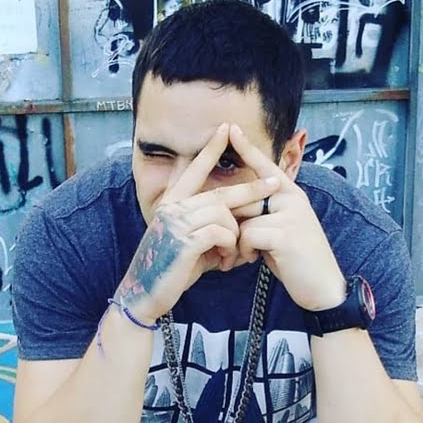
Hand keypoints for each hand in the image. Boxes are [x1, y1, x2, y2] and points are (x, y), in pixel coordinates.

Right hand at [115, 123, 278, 321]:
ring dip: (236, 234)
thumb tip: (237, 226)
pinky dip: (229, 246)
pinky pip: (220, 233)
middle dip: (250, 188)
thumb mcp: (192, 243)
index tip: (226, 128)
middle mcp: (172, 208)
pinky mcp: (183, 242)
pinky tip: (226, 260)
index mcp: (172, 203)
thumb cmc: (172, 269)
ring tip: (234, 254)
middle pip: (220, 192)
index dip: (211, 149)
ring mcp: (176, 224)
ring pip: (223, 214)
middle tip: (275, 183)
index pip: (194, 169)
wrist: (146, 294)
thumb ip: (211, 228)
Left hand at [227, 124, 346, 311]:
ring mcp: (292, 214)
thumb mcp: (280, 233)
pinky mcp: (287, 233)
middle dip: (232, 226)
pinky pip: (248, 234)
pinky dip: (245, 251)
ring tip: (245, 259)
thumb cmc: (298, 263)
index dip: (247, 148)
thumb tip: (234, 211)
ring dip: (238, 243)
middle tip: (234, 252)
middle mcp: (293, 199)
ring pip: (244, 219)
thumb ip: (262, 217)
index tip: (231, 128)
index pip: (266, 167)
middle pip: (244, 199)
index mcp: (292, 195)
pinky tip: (255, 262)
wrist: (324, 290)